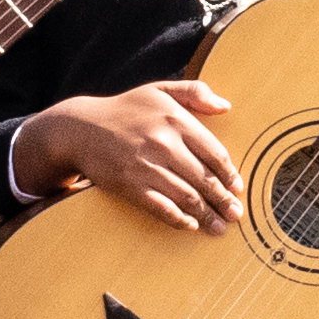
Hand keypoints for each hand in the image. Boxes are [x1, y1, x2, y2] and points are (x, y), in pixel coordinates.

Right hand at [19, 84, 241, 231]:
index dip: (230, 175)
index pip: (215, 153)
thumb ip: (194, 92)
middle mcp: (164, 143)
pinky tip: (190, 226)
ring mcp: (147, 166)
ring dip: (207, 215)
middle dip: (224, 201)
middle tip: (235, 215)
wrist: (80, 128)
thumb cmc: (125, 109)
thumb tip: (225, 106)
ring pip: (187, 197)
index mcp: (176, 120)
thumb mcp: (159, 90)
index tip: (237, 188)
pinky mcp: (130, 185)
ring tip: (219, 228)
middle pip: (205, 179)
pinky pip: (161, 207)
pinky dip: (179, 219)